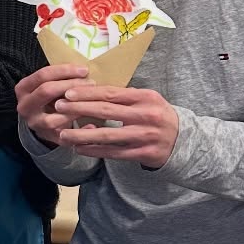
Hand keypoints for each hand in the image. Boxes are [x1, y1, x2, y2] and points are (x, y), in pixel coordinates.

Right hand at [15, 64, 91, 148]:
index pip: (42, 75)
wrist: (42, 122)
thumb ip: (61, 77)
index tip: (84, 69)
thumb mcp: (48, 84)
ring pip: (53, 116)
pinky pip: (64, 136)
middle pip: (46, 91)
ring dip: (75, 107)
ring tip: (92, 100)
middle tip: (91, 82)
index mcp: (23, 89)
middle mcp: (24, 107)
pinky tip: (92, 124)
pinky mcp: (47, 137)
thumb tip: (84, 71)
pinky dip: (79, 131)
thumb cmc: (49, 98)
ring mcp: (34, 124)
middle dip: (70, 85)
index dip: (64, 71)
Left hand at [51, 84, 179, 168]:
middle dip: (79, 109)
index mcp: (145, 98)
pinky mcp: (143, 153)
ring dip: (82, 135)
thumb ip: (125, 96)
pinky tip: (80, 148)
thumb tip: (91, 90)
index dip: (88, 93)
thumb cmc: (159, 116)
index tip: (68, 92)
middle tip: (59, 107)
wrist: (185, 141)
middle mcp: (146, 116)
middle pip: (106, 111)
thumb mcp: (148, 100)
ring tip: (63, 134)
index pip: (111, 93)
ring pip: (107, 135)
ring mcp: (145, 136)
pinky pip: (114, 153)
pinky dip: (95, 151)